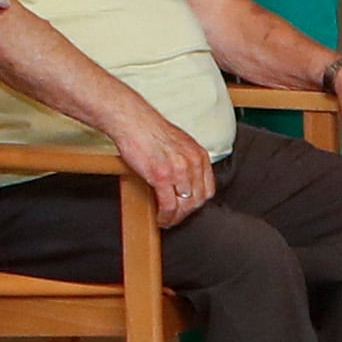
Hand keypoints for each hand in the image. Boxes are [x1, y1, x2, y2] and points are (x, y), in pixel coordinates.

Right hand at [118, 108, 216, 227]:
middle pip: (197, 200)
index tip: (188, 208)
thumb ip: (187, 162)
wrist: (133, 121)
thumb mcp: (180, 144)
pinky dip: (165, 216)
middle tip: (175, 217)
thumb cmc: (151, 130)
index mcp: (199, 155)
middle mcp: (192, 163)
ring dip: (175, 217)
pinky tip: (160, 218)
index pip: (208, 189)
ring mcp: (178, 170)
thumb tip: (186, 182)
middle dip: (186, 213)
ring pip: (184, 206)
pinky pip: (168, 205)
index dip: (197, 203)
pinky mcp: (162, 176)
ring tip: (167, 220)